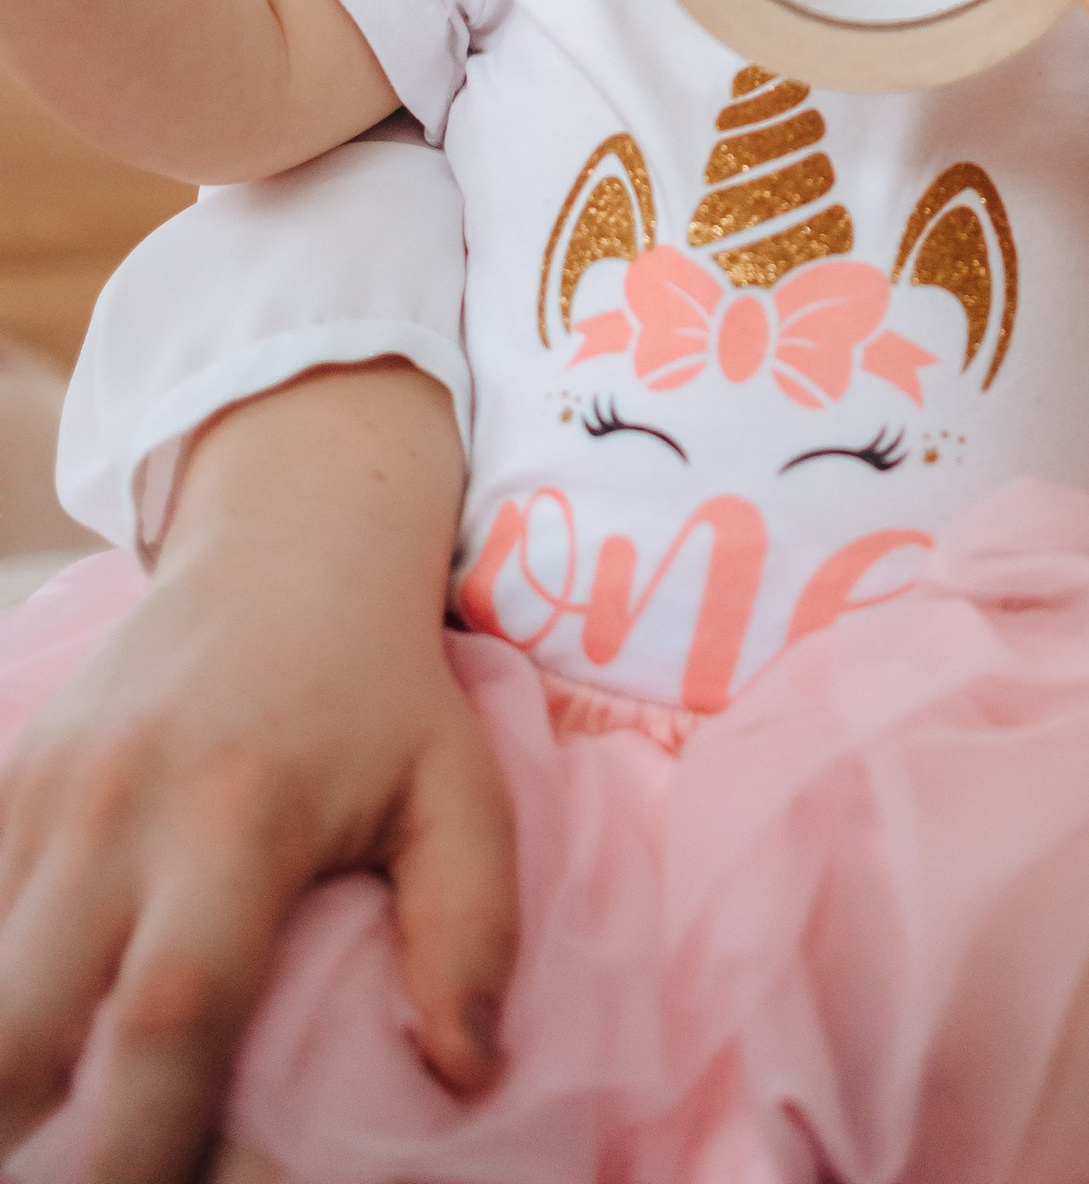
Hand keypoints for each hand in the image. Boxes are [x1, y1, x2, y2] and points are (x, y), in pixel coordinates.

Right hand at [0, 366, 513, 1183]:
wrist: (290, 539)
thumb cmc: (384, 688)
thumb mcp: (459, 786)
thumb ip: (470, 924)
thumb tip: (466, 1071)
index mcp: (239, 816)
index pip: (170, 1018)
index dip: (150, 1145)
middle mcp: (120, 809)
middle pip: (20, 1029)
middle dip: (27, 1139)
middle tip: (75, 1175)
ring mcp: (46, 796)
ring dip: (11, 1079)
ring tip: (62, 1128)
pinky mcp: (9, 786)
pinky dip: (3, 998)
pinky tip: (48, 1040)